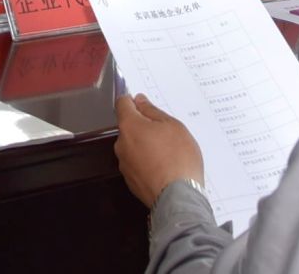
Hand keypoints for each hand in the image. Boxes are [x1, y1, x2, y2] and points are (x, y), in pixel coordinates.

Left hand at [114, 93, 204, 208]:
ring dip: (145, 146)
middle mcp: (121, 144)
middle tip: (165, 133)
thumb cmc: (178, 158)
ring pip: (133, 147)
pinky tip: (163, 168)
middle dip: (143, 127)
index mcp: (129, 126)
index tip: (143, 103)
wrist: (178, 198)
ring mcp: (124, 164)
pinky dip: (147, 163)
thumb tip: (139, 101)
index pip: (122, 104)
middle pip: (129, 127)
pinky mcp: (130, 181)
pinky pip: (137, 164)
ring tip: (168, 154)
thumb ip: (152, 111)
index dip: (132, 100)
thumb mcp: (173, 126)